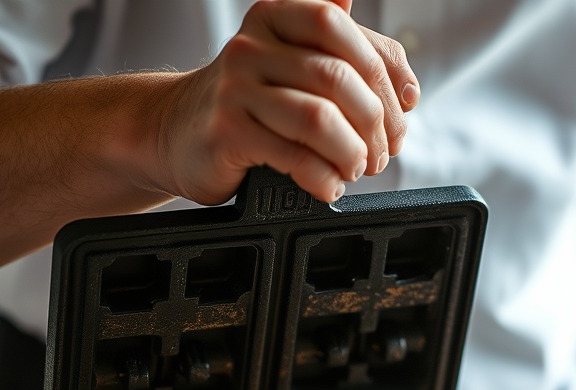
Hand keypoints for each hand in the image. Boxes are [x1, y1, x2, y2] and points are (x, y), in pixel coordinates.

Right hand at [153, 0, 419, 204]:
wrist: (172, 132)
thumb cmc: (245, 105)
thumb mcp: (291, 68)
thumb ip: (344, 62)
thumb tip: (404, 81)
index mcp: (277, 17)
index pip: (345, 32)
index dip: (385, 76)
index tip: (402, 114)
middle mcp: (254, 45)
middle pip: (338, 78)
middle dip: (374, 124)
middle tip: (381, 154)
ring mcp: (236, 88)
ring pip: (319, 117)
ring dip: (352, 153)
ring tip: (356, 169)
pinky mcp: (227, 132)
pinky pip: (293, 156)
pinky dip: (323, 177)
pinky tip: (330, 186)